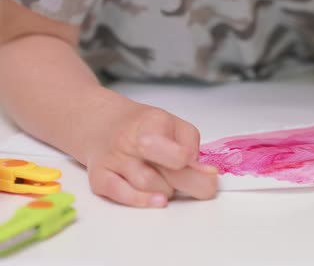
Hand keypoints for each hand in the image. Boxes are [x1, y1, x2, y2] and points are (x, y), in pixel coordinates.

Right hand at [81, 100, 217, 207]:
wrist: (102, 123)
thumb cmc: (144, 126)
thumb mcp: (175, 125)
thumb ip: (192, 147)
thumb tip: (206, 174)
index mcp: (150, 123)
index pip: (171, 151)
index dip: (187, 162)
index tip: (197, 166)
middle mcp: (127, 141)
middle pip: (164, 174)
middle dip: (186, 182)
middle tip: (193, 180)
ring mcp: (111, 161)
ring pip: (147, 187)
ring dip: (166, 190)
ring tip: (166, 178)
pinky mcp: (98, 178)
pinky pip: (121, 196)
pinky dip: (142, 201)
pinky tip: (157, 199)